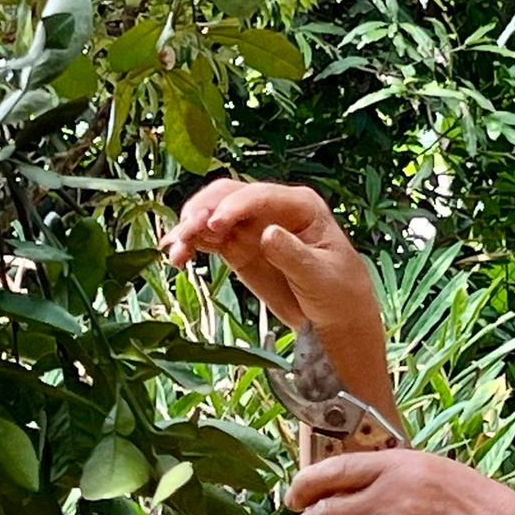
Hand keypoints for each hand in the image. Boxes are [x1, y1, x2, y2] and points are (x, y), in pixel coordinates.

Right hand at [159, 179, 377, 334]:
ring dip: (189, 228)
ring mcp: (251, 227)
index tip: (214, 224)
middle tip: (186, 233)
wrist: (335, 318)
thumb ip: (293, 255)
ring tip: (174, 249)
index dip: (233, 206)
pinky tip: (177, 258)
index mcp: (300, 205)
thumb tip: (267, 234)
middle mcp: (271, 209)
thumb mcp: (320, 276)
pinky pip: (208, 240)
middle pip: (227, 197)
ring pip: (211, 216)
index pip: (260, 196)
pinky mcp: (238, 248)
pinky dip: (190, 246)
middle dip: (203, 210)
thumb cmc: (339, 292)